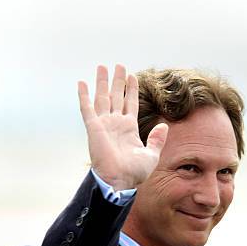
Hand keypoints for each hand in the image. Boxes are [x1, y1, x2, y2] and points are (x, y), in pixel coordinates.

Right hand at [78, 64, 168, 190]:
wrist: (119, 181)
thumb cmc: (134, 173)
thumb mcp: (151, 156)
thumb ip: (157, 140)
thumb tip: (164, 126)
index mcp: (129, 129)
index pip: (130, 104)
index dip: (131, 90)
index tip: (132, 76)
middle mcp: (115, 124)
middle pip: (116, 97)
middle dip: (118, 81)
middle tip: (119, 65)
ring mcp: (104, 125)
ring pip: (103, 98)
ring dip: (102, 82)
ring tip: (102, 66)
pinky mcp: (93, 128)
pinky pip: (87, 109)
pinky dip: (84, 96)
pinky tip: (82, 83)